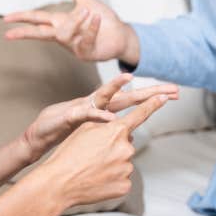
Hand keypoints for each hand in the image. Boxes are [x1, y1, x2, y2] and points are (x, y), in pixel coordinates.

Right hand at [4, 0, 139, 63]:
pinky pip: (84, 40)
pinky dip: (91, 28)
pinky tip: (96, 18)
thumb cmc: (104, 20)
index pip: (37, 19)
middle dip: (25, 33)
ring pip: (65, 33)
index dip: (22, 17)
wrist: (120, 34)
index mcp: (61, 22)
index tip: (6, 18)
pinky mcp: (85, 53)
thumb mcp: (87, 0)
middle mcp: (64, 35)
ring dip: (77, 20)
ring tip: (90, 11)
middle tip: (9, 34)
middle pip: (40, 33)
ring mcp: (73, 46)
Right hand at [21, 74, 178, 161]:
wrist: (42, 137)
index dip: (152, 98)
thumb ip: (111, 130)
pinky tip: (110, 119)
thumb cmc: (67, 131)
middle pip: (128, 98)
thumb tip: (130, 134)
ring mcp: (85, 108)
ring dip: (117, 91)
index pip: (133, 102)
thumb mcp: (94, 131)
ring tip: (130, 78)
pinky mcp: (71, 116)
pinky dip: (99, 116)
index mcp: (105, 108)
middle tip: (171, 90)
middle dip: (150, 93)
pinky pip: (87, 115)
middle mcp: (98, 104)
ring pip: (106, 99)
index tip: (173, 94)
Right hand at [37, 93, 169, 210]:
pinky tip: (98, 179)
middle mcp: (126, 148)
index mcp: (116, 131)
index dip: (152, 105)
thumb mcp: (85, 129)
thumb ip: (106, 122)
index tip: (164, 97)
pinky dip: (112, 178)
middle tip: (94, 154)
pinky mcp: (125, 185)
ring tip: (92, 167)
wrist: (60, 182)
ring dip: (112, 163)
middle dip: (114, 147)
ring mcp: (126, 168)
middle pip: (126, 144)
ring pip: (123, 161)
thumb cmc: (69, 153)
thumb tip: (118, 125)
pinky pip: (122, 178)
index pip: (139, 115)